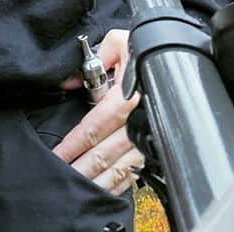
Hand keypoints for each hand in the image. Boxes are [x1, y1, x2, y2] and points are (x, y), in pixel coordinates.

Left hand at [54, 28, 143, 195]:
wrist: (176, 57)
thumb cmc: (145, 50)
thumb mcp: (119, 42)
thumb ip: (94, 58)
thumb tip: (69, 81)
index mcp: (126, 96)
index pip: (94, 127)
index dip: (73, 144)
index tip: (58, 155)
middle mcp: (138, 121)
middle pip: (104, 153)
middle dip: (81, 169)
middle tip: (63, 179)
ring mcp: (148, 139)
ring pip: (119, 168)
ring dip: (98, 181)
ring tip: (78, 190)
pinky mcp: (155, 148)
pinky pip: (135, 172)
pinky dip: (119, 184)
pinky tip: (105, 189)